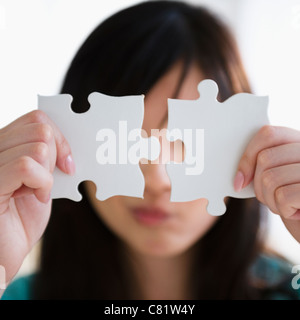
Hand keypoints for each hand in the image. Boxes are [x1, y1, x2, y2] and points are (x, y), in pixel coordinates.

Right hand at [0, 110, 74, 286]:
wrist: (7, 250)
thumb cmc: (23, 216)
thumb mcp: (41, 178)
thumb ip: (47, 155)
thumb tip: (67, 141)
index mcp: (5, 144)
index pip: (37, 118)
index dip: (60, 139)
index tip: (68, 164)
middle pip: (41, 128)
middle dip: (55, 157)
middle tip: (48, 181)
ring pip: (38, 147)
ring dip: (48, 175)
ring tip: (35, 192)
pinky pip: (26, 166)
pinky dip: (42, 184)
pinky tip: (35, 199)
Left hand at [235, 125, 299, 242]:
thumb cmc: (293, 199)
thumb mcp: (277, 176)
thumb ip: (263, 165)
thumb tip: (238, 178)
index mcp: (298, 141)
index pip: (267, 134)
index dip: (248, 157)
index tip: (240, 181)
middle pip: (265, 158)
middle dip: (258, 185)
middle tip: (271, 198)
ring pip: (270, 178)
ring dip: (269, 200)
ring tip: (284, 205)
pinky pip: (283, 196)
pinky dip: (282, 209)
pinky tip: (295, 212)